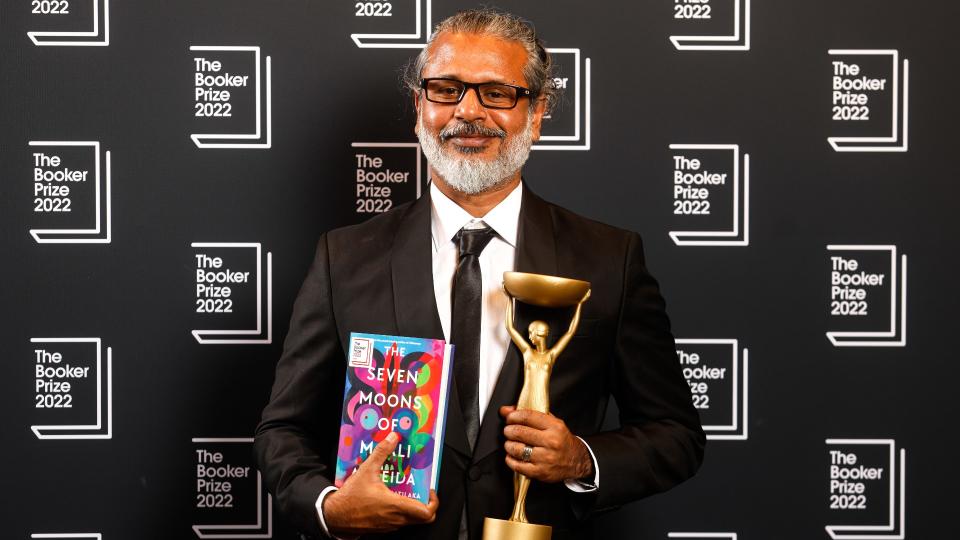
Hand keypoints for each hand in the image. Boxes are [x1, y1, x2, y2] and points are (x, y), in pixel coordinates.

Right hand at [323, 432, 438, 535]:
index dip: (433, 501)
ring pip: (411, 521)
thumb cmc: (350, 497)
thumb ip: (382, 452)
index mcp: (395, 506)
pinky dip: (401, 512)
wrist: (334, 516)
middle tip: (422, 491)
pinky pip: (399, 522)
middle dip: (426, 504)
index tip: (429, 490)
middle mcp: (395, 519)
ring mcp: (389, 526)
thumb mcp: (367, 470)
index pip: (426, 512)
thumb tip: (393, 438)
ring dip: (413, 508)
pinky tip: (393, 498)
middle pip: (423, 518)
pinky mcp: (382, 528)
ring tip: (407, 491)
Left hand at [500, 406, 592, 482]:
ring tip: (510, 443)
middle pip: (519, 432)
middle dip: (508, 430)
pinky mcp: (540, 472)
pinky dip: (510, 459)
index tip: (509, 418)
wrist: (576, 460)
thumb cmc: (562, 440)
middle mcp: (551, 442)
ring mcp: (545, 458)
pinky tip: (512, 456)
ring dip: (508, 445)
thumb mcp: (552, 422)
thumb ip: (530, 415)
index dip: (513, 416)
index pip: (527, 417)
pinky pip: (517, 465)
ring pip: (516, 449)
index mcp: (555, 427)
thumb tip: (506, 410)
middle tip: (508, 431)